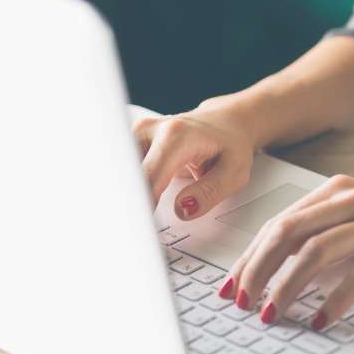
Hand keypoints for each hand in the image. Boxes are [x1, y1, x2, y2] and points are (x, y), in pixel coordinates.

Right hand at [133, 106, 255, 219]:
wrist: (225, 123)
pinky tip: (136, 204)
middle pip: (126, 175)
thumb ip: (208, 193)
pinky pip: (123, 170)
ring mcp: (137, 133)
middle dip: (128, 203)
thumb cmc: (231, 145)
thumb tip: (182, 209)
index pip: (147, 178)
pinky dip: (128, 189)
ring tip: (133, 220)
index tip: (141, 229)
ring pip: (119, 173)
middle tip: (134, 230)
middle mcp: (150, 130)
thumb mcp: (234, 172)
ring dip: (126, 197)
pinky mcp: (130, 142)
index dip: (141, 207)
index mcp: (176, 136)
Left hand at [217, 174, 353, 328]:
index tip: (232, 285)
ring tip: (273, 314)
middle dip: (257, 271)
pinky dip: (337, 299)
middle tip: (243, 303)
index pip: (280, 222)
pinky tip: (323, 318)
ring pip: (317, 252)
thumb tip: (281, 266)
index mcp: (341, 191)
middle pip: (289, 233)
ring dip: (287, 287)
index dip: (250, 256)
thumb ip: (330, 228)